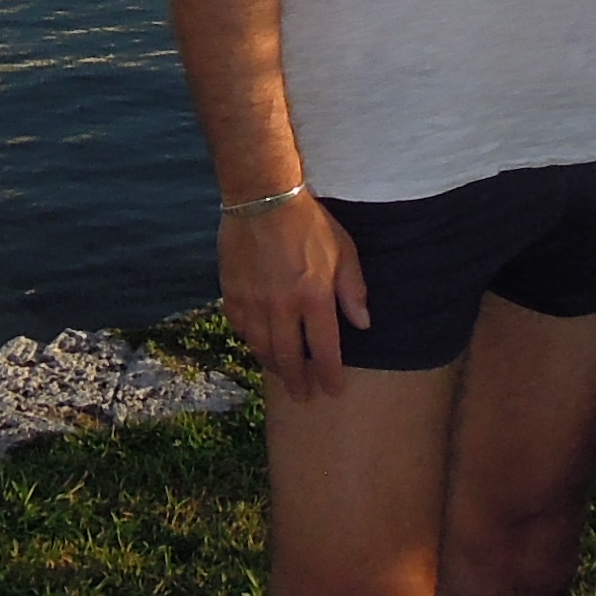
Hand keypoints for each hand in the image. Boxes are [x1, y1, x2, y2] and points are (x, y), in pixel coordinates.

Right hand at [218, 191, 370, 396]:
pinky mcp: (232, 293)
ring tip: (282, 372)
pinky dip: (250, 339)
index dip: (329, 375)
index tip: (333, 391)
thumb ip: (353, 290)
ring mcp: (253, 303)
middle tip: (303, 396)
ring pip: (262, 347)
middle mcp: (282, 308)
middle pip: (289, 357)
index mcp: (314, 298)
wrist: (262, 198)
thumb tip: (363, 325)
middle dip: (298, 382)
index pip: (325, 350)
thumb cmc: (309, 223)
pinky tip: (257, 341)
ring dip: (273, 364)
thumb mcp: (344, 250)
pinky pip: (240, 328)